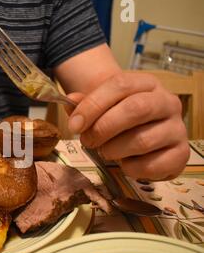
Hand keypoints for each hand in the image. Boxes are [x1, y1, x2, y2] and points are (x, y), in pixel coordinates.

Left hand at [67, 72, 189, 180]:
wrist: (146, 133)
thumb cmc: (119, 116)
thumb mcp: (101, 105)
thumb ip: (83, 103)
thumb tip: (70, 101)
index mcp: (146, 84)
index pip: (120, 85)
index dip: (93, 105)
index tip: (74, 125)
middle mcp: (167, 102)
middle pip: (135, 109)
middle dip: (103, 129)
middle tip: (88, 141)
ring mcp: (177, 129)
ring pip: (142, 140)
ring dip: (114, 150)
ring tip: (106, 152)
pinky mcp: (181, 154)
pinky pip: (152, 165)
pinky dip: (131, 168)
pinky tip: (126, 163)